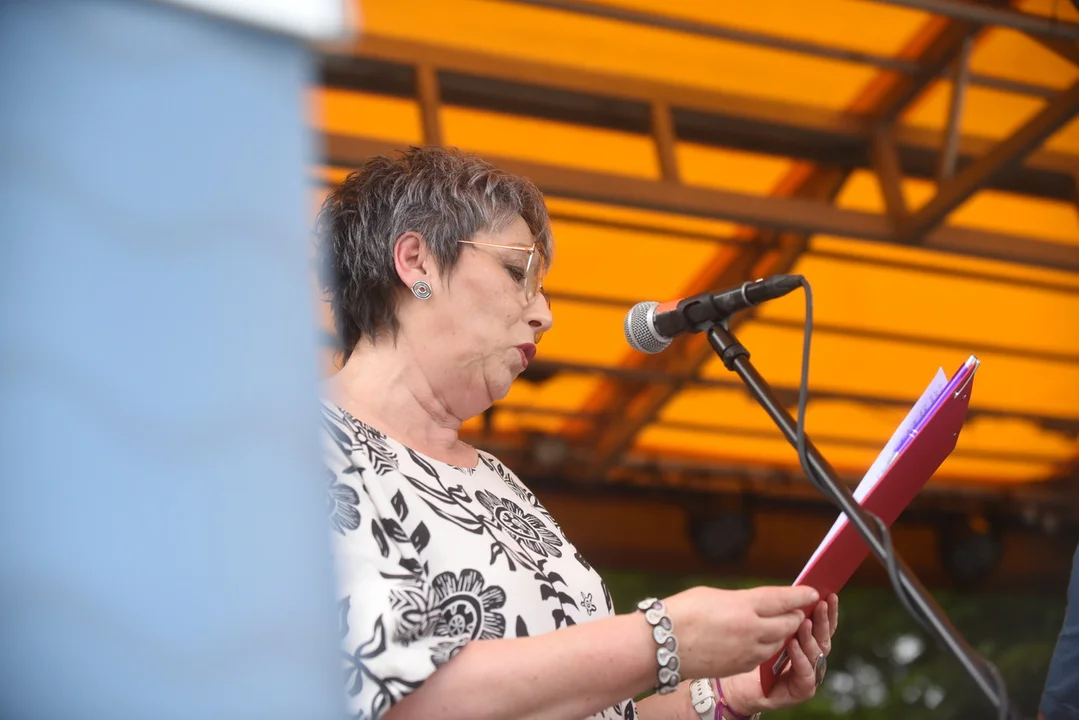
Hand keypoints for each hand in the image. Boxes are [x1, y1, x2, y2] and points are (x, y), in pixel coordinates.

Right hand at [663, 585, 819, 680]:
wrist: (660, 645)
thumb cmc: (681, 613)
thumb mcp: (713, 595)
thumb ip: (740, 600)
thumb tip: (755, 604)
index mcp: (743, 606)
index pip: (782, 599)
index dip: (800, 596)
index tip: (812, 592)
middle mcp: (750, 630)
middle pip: (787, 623)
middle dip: (795, 615)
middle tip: (797, 609)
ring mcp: (746, 652)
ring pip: (778, 642)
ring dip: (782, 633)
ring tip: (779, 624)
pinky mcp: (739, 667)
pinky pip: (762, 656)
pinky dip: (766, 646)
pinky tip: (758, 639)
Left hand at [722, 593, 839, 715]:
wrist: (737, 685)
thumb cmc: (754, 655)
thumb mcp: (769, 630)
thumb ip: (783, 616)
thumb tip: (795, 591)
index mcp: (807, 643)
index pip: (824, 627)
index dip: (828, 612)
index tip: (829, 595)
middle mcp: (812, 659)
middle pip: (823, 638)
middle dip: (822, 621)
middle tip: (820, 604)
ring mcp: (809, 675)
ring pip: (817, 655)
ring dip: (810, 637)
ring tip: (804, 622)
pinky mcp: (801, 690)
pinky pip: (806, 674)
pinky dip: (800, 659)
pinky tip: (793, 645)